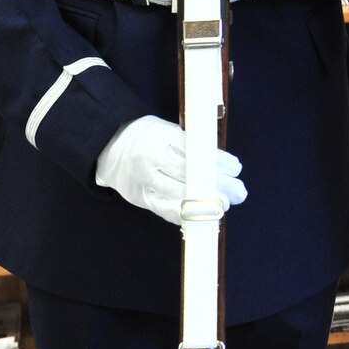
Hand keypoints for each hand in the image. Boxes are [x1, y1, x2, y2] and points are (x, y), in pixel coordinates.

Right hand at [94, 115, 246, 225]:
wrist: (110, 147)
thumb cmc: (151, 137)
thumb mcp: (171, 131)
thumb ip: (196, 147)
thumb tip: (231, 167)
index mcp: (161, 138)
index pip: (194, 151)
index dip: (217, 162)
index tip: (236, 169)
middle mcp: (151, 160)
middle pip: (188, 176)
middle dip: (217, 186)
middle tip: (238, 193)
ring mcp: (144, 181)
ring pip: (176, 196)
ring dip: (204, 203)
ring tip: (224, 205)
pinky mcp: (141, 198)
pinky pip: (164, 210)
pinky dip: (184, 215)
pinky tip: (202, 217)